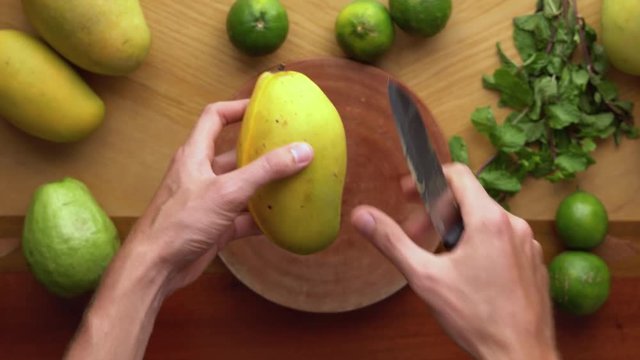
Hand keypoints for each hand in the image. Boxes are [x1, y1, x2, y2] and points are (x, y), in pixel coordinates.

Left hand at [127, 100, 313, 293]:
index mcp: (195, 155)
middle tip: (290, 146)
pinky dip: (262, 218)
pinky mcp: (215, 226)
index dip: (238, 107)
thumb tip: (302, 150)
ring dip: (265, 186)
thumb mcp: (227, 191)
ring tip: (295, 180)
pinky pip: (244, 216)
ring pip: (242, 187)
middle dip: (262, 150)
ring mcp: (208, 201)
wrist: (156, 267)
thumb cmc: (180, 222)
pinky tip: (283, 220)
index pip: (215, 117)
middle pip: (235, 153)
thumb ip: (265, 171)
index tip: (264, 106)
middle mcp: (201, 174)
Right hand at [350, 164, 557, 359]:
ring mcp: (528, 243)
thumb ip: (392, 241)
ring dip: (458, 229)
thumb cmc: (475, 318)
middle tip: (415, 233)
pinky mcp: (533, 261)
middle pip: (470, 199)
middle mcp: (514, 225)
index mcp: (489, 220)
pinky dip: (481, 244)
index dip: (428, 179)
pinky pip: (503, 239)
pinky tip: (467, 273)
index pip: (458, 175)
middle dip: (437, 212)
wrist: (520, 356)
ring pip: (486, 220)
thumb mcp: (424, 278)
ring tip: (440, 257)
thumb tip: (361, 215)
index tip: (408, 194)